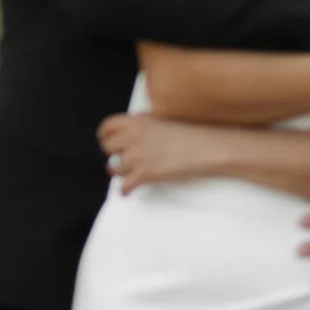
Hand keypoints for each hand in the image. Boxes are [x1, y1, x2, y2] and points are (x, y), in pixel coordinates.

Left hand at [98, 112, 216, 193]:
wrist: (205, 147)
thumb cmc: (188, 132)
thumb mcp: (160, 119)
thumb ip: (141, 124)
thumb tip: (130, 131)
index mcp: (136, 121)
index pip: (107, 127)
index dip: (104, 135)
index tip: (106, 141)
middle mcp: (133, 137)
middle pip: (107, 148)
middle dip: (113, 153)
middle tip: (120, 157)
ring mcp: (137, 156)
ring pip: (113, 167)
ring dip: (118, 171)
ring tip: (125, 173)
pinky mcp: (144, 174)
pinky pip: (124, 185)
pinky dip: (124, 190)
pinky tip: (127, 190)